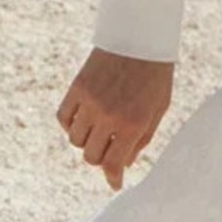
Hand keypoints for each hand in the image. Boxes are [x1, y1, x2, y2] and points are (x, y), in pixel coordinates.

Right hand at [56, 47, 173, 190]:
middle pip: (91, 156)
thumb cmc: (155, 76)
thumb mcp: (157, 110)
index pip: (113, 164)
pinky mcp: (76, 88)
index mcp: (132, 124)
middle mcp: (107, 116)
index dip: (113, 178)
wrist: (139, 38)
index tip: (115, 184)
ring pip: (75, 140)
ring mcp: (89, 102)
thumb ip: (141, 139)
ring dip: (86, 141)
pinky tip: (83, 121)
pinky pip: (64, 118)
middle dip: (101, 159)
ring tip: (99, 132)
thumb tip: (123, 164)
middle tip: (109, 152)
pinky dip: (70, 125)